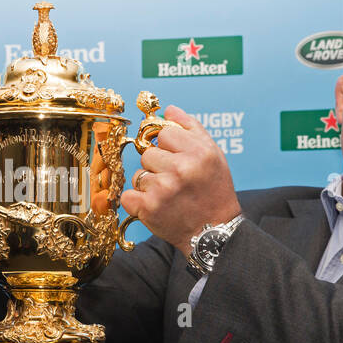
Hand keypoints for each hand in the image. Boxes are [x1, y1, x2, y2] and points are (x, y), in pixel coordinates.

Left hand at [119, 105, 240, 254]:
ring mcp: (163, 188)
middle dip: (158, 166)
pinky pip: (128, 195)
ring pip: (138, 174)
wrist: (214, 232)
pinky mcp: (149, 208)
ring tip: (169, 196)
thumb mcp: (213, 155)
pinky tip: (156, 207)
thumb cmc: (214, 191)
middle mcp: (181, 168)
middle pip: (148, 153)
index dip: (169, 147)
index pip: (164, 133)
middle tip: (175, 182)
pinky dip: (137, 203)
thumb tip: (168, 109)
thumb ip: (191, 128)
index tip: (179, 161)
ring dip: (148, 185)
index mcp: (198, 152)